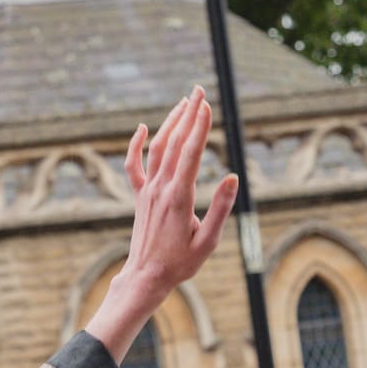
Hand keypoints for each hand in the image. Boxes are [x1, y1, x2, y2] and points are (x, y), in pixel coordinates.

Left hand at [86, 86, 236, 363]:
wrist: (146, 276)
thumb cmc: (180, 263)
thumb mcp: (208, 241)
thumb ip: (221, 208)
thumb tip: (233, 176)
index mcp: (179, 197)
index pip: (190, 153)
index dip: (199, 126)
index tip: (207, 105)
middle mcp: (161, 189)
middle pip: (174, 142)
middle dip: (188, 115)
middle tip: (199, 91)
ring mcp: (148, 191)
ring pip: (156, 149)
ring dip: (170, 123)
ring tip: (184, 103)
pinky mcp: (140, 197)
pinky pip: (134, 166)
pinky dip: (135, 145)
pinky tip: (141, 128)